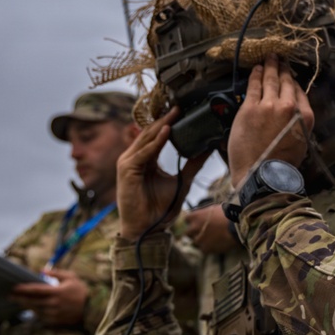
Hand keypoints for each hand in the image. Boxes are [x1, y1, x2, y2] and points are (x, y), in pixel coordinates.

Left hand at [8, 269, 87, 326]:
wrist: (92, 309)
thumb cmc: (81, 291)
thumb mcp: (71, 277)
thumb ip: (57, 273)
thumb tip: (43, 270)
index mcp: (57, 292)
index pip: (36, 290)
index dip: (24, 289)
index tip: (14, 287)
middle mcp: (53, 304)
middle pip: (32, 301)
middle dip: (20, 298)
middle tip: (10, 296)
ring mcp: (54, 314)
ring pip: (35, 310)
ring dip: (26, 306)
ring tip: (18, 301)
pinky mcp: (56, 321)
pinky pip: (41, 317)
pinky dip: (35, 312)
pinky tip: (30, 309)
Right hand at [117, 107, 210, 240]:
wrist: (147, 229)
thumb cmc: (160, 209)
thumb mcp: (181, 181)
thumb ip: (192, 165)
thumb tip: (208, 149)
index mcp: (145, 159)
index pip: (156, 135)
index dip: (169, 122)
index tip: (183, 111)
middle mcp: (134, 157)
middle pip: (150, 132)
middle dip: (166, 118)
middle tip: (181, 105)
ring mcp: (128, 162)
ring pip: (147, 138)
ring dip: (162, 125)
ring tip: (176, 112)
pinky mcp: (126, 170)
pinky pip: (144, 152)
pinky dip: (156, 142)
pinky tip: (167, 131)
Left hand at [185, 204, 238, 254]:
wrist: (237, 226)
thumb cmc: (228, 214)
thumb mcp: (213, 209)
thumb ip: (204, 214)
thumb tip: (202, 217)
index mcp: (195, 216)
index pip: (186, 219)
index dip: (192, 221)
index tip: (197, 222)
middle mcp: (194, 228)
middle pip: (187, 233)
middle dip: (193, 233)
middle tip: (202, 232)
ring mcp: (199, 240)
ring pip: (195, 242)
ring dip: (201, 241)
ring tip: (211, 239)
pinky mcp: (206, 249)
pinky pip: (203, 249)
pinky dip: (208, 247)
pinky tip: (216, 244)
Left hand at [227, 54, 313, 186]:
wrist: (262, 176)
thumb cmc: (280, 165)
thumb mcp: (300, 143)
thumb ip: (297, 124)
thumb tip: (291, 114)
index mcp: (304, 117)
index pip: (299, 92)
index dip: (293, 82)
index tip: (290, 76)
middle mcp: (288, 107)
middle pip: (286, 82)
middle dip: (283, 69)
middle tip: (280, 60)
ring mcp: (268, 106)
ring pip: (270, 80)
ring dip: (270, 67)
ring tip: (269, 58)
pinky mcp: (250, 109)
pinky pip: (254, 86)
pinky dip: (256, 75)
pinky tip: (256, 69)